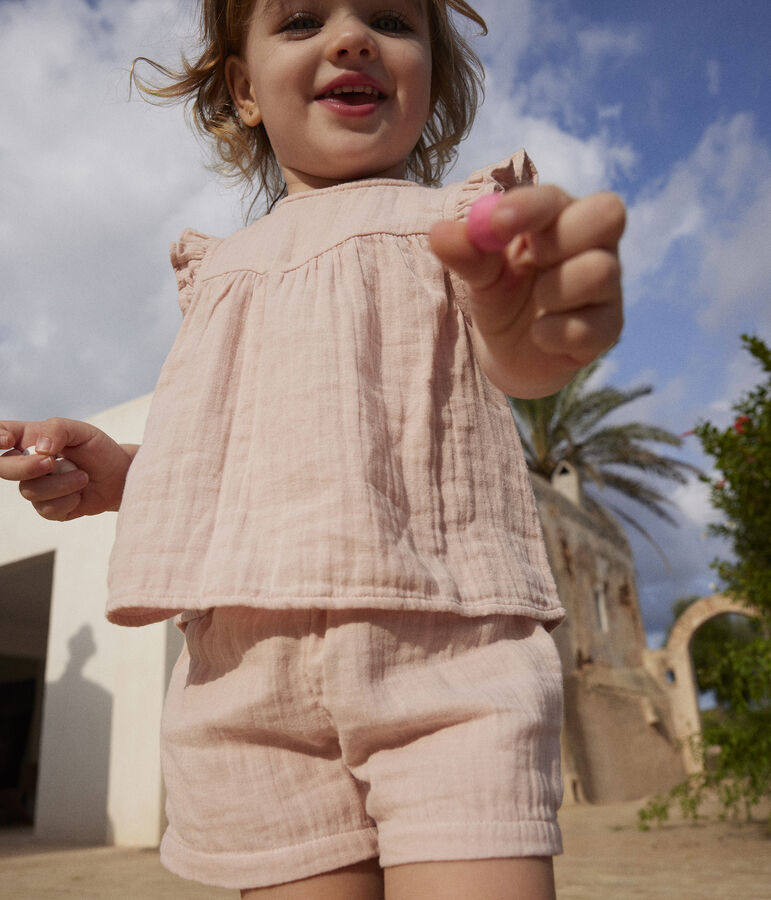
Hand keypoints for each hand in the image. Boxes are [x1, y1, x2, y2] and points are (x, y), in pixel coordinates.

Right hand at [0, 418, 137, 520]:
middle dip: (26, 467)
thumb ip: (58, 430)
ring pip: (30, 491)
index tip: (7, 441)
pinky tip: (80, 493)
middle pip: (4, 468)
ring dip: (62, 484)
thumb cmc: (98, 449)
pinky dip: (68, 500)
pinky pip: (46, 509)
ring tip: (83, 476)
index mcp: (29, 439)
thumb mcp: (82, 431)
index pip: (1, 434)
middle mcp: (26, 463)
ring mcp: (35, 487)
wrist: (119, 476)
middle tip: (51, 462)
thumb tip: (38, 449)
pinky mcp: (47, 508)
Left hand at [430, 185, 624, 397]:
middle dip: (562, 236)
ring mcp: (607, 286)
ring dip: (554, 291)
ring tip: (535, 303)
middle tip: (532, 258)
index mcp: (560, 217)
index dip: (530, 206)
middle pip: (609, 212)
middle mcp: (594, 244)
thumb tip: (439, 233)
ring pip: (601, 271)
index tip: (497, 222)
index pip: (558, 197)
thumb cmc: (500, 296)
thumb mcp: (479, 274)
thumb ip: (466, 252)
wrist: (508, 353)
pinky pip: (590, 327)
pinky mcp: (609, 328)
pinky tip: (540, 336)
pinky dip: (553, 334)